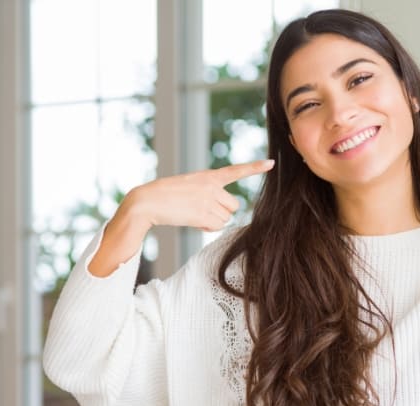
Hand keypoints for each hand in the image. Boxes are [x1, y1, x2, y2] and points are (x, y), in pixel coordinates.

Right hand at [122, 159, 274, 232]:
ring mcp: (208, 200)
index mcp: (209, 176)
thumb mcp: (190, 186)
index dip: (255, 168)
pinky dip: (206, 227)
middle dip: (223, 211)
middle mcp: (212, 186)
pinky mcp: (203, 214)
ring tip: (193, 213)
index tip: (271, 163)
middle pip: (234, 205)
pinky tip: (192, 220)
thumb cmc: (167, 195)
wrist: (148, 201)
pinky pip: (216, 226)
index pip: (236, 171)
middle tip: (203, 209)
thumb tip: (221, 218)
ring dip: (213, 220)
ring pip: (225, 217)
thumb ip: (209, 194)